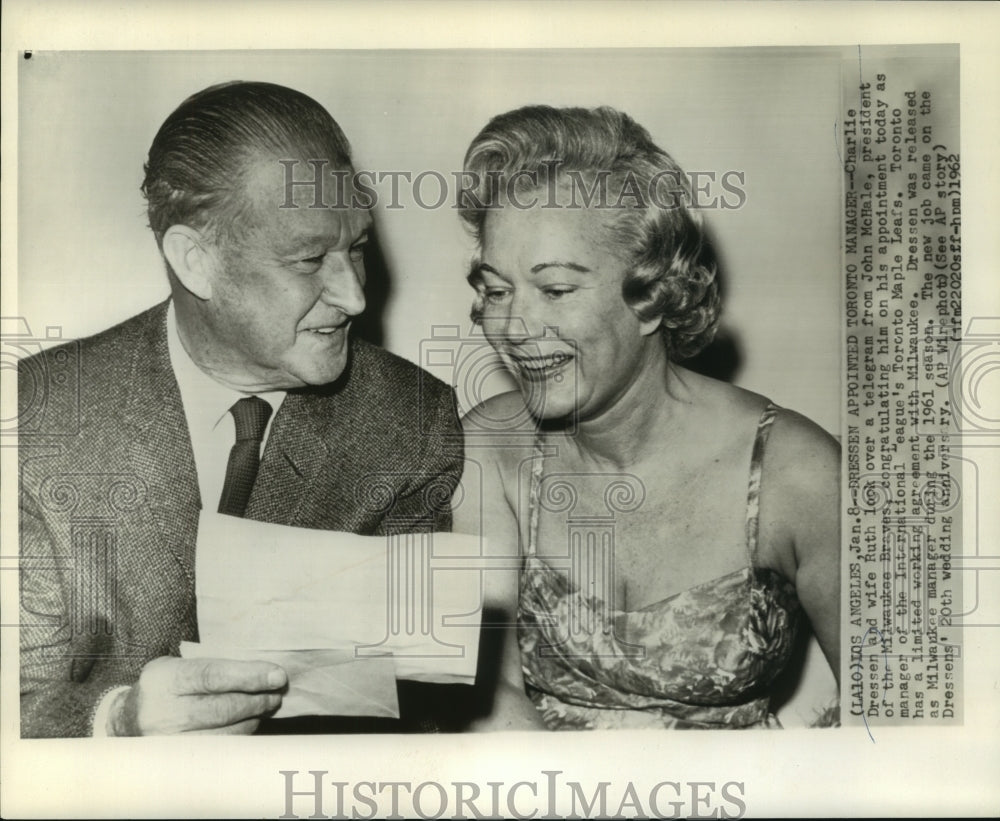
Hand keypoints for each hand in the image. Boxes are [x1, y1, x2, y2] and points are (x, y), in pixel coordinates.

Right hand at [108, 656, 286, 735]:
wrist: (131, 718)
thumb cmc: (167, 685)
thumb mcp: (180, 665)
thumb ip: (215, 665)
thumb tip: (263, 670)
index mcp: (167, 679)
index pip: (213, 676)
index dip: (249, 675)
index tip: (278, 675)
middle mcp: (164, 712)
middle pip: (223, 707)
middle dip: (258, 699)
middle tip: (277, 693)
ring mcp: (170, 741)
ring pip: (225, 732)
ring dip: (253, 718)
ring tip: (266, 706)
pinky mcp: (177, 762)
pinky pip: (220, 750)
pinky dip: (240, 736)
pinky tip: (249, 724)